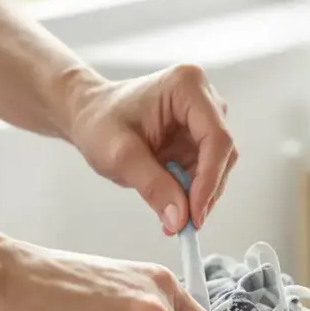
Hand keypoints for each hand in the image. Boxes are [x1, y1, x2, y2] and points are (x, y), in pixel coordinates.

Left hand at [66, 64, 236, 234]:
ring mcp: (202, 118)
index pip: (216, 139)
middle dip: (205, 191)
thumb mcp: (120, 156)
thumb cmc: (98, 122)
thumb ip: (153, 186)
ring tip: (174, 216)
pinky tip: (173, 204)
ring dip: (199, 194)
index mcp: (187, 87)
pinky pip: (205, 170)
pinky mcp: (197, 137)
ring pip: (217, 165)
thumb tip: (180, 219)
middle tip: (186, 223)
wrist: (88, 116)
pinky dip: (192, 192)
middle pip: (222, 154)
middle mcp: (203, 98)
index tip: (195, 213)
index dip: (210, 180)